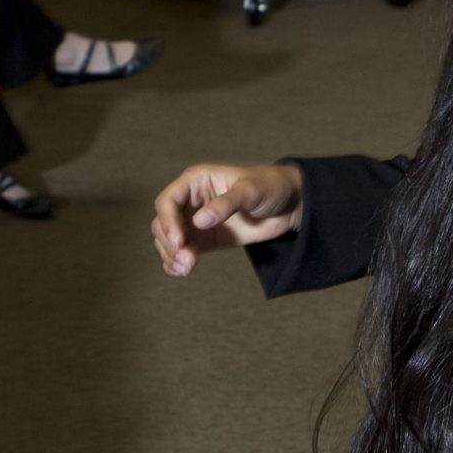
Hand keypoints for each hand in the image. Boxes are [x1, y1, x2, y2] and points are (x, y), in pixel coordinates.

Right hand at [151, 161, 304, 276]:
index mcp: (196, 181)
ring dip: (172, 256)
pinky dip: (176, 264)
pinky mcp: (204, 240)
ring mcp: (195, 222)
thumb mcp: (250, 191)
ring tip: (188, 267)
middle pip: (163, 223)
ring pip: (168, 240)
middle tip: (187, 259)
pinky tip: (183, 271)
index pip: (168, 200)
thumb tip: (199, 221)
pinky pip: (181, 253)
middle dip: (170, 243)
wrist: (289, 206)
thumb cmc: (269, 187)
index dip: (168, 221)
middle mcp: (190, 201)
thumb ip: (225, 205)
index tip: (178, 241)